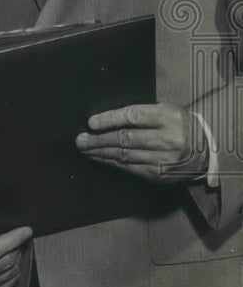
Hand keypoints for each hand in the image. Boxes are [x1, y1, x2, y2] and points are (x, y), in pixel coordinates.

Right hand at [0, 226, 32, 286]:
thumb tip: (9, 227)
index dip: (14, 239)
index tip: (26, 230)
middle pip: (7, 261)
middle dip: (17, 247)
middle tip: (19, 238)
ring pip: (11, 272)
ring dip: (18, 258)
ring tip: (16, 249)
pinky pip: (10, 283)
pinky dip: (16, 272)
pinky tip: (14, 263)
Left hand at [75, 103, 207, 183]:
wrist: (206, 151)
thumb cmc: (179, 126)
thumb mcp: (165, 111)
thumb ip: (140, 114)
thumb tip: (105, 119)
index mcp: (169, 118)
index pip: (133, 117)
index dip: (109, 119)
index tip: (91, 123)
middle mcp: (168, 139)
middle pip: (125, 139)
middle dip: (98, 140)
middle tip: (80, 140)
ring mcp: (165, 160)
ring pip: (125, 156)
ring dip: (101, 153)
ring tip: (85, 149)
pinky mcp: (161, 175)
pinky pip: (131, 169)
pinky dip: (113, 163)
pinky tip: (101, 158)